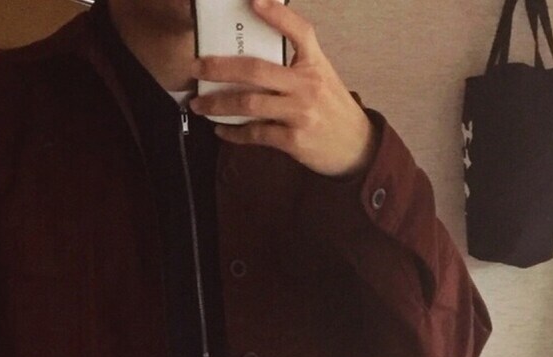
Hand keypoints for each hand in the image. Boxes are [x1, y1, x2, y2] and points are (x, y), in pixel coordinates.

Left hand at [189, 0, 378, 177]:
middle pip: (256, 70)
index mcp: (315, 63)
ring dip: (218, 103)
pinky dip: (234, 132)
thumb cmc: (331, 108)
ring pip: (249, 104)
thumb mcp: (321, 77)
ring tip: (200, 103)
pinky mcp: (293, 140)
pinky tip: (221, 129)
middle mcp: (307, 85)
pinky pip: (255, 134)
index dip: (277, 14)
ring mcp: (300, 113)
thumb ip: (295, 64)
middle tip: (197, 67)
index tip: (253, 0)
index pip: (299, 31)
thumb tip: (254, 54)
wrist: (355, 146)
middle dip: (220, 68)